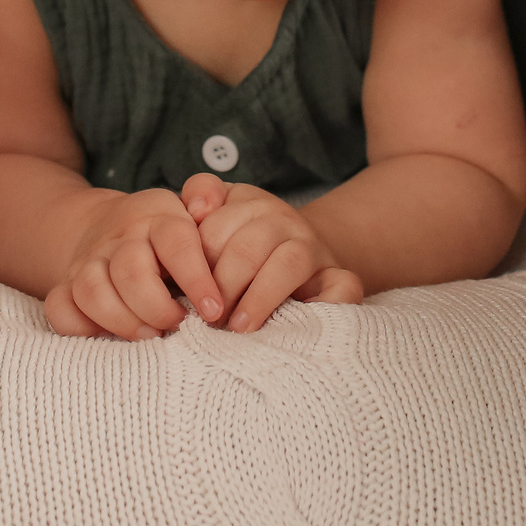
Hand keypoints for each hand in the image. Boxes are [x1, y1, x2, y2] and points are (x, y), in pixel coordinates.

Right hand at [44, 187, 227, 340]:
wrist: (109, 226)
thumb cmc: (167, 230)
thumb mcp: (193, 208)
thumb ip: (209, 199)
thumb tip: (204, 207)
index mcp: (157, 217)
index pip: (176, 243)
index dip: (196, 280)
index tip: (213, 311)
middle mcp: (119, 238)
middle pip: (131, 273)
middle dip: (158, 309)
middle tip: (179, 325)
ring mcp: (88, 261)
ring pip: (92, 292)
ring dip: (124, 322)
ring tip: (151, 335)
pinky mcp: (65, 285)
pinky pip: (59, 309)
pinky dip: (80, 329)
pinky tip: (109, 338)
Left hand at [180, 174, 364, 332]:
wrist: (304, 257)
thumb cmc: (244, 244)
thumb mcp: (216, 216)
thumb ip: (199, 198)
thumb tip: (194, 208)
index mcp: (249, 202)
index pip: (216, 227)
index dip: (198, 262)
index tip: (183, 288)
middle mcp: (284, 219)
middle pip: (248, 248)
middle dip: (223, 286)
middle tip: (207, 318)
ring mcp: (314, 248)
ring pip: (289, 263)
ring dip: (260, 298)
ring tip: (238, 327)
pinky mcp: (341, 276)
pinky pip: (343, 286)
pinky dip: (327, 304)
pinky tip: (296, 322)